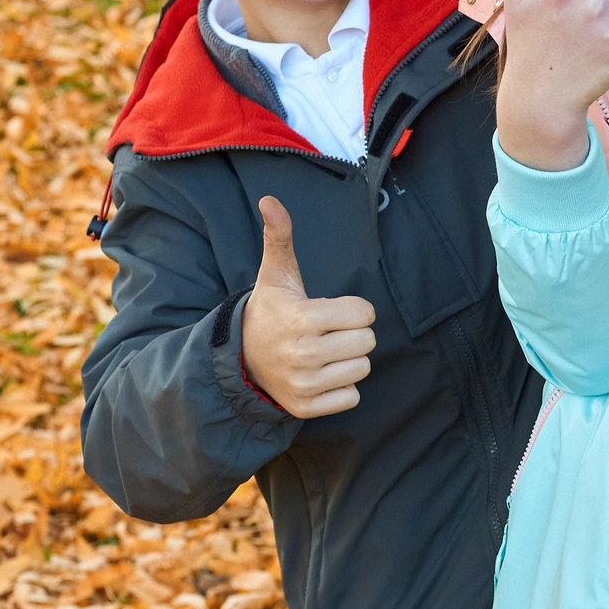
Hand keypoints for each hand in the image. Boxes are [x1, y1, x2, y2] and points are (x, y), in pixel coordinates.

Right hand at [241, 197, 375, 417]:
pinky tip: (320, 375)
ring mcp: (305, 385)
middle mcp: (304, 354)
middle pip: (368, 342)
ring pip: (362, 369)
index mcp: (303, 319)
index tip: (330, 311)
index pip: (365, 314)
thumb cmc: (270, 311)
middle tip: (327, 332)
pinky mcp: (306, 408)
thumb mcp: (276, 275)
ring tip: (323, 352)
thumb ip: (280, 238)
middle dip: (352, 334)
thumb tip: (270, 200)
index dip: (353, 309)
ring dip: (348, 360)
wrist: (239, 358)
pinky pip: (352, 397)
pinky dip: (341, 388)